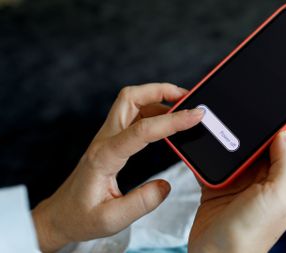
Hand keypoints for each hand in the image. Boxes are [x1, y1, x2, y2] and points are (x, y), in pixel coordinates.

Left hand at [32, 83, 203, 251]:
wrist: (61, 216)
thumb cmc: (82, 217)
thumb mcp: (111, 219)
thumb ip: (141, 203)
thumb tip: (166, 185)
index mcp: (105, 157)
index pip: (142, 129)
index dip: (172, 120)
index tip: (195, 115)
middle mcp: (105, 140)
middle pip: (130, 98)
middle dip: (160, 90)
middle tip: (187, 96)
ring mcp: (107, 138)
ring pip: (131, 102)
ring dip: (157, 97)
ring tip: (182, 106)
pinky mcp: (111, 141)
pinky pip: (133, 116)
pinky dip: (153, 110)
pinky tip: (166, 121)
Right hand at [189, 119, 285, 252]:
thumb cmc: (251, 232)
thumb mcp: (278, 196)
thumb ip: (285, 164)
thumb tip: (284, 134)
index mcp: (285, 180)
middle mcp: (265, 178)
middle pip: (266, 141)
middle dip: (262, 122)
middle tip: (256, 100)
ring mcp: (242, 181)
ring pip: (241, 148)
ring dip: (236, 133)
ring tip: (232, 113)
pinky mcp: (221, 184)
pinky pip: (218, 159)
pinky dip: (215, 148)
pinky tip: (210, 135)